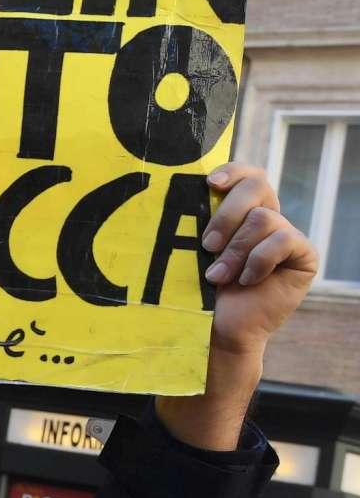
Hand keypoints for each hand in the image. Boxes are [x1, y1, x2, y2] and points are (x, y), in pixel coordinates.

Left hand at [199, 164, 316, 358]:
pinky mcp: (304, 255)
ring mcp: (288, 235)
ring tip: (218, 276)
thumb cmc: (202, 288)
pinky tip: (246, 280)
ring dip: (236, 250)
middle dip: (227, 214)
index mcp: (243, 210)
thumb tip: (192, 191)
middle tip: (207, 245)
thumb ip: (203, 221)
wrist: (221, 326)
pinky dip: (259, 260)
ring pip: (264, 218)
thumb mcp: (198, 249)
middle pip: (257, 186)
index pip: (248, 175)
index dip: (234, 171)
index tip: (210, 183)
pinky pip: (283, 241)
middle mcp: (269, 217)